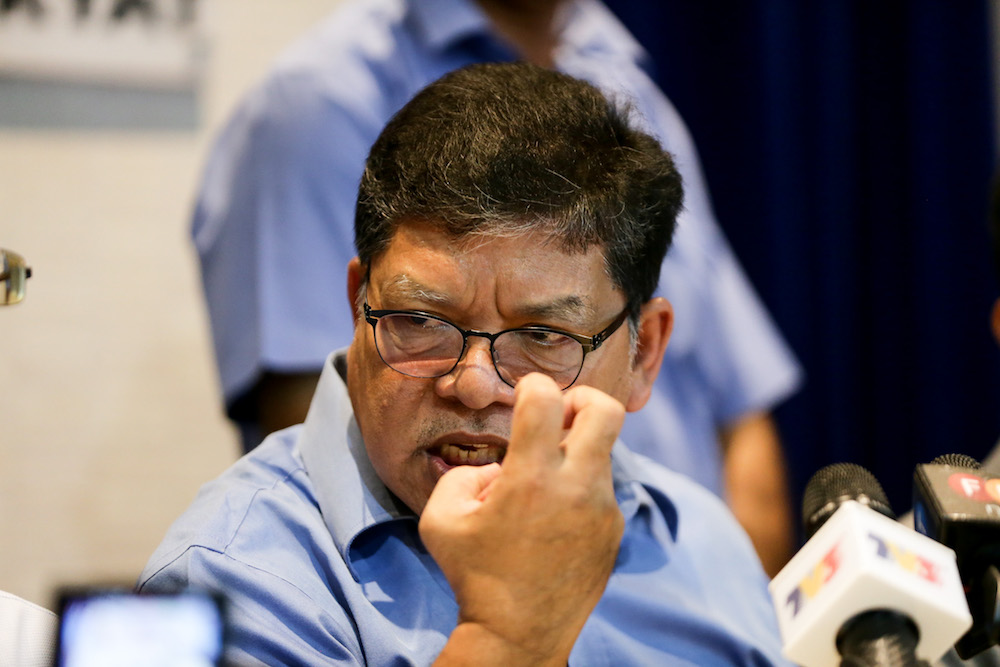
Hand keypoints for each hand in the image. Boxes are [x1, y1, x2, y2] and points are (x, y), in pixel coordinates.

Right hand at [419, 373, 624, 664]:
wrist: (519, 635)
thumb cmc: (473, 575)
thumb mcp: (441, 518)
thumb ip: (464, 473)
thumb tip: (501, 466)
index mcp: (532, 478)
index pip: (546, 397)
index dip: (532, 385)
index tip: (523, 396)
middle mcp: (576, 487)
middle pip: (606, 409)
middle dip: (582, 397)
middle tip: (559, 414)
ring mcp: (602, 509)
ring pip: (600, 451)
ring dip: (573, 451)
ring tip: (540, 486)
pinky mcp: (613, 530)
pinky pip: (600, 488)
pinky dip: (578, 487)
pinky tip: (552, 517)